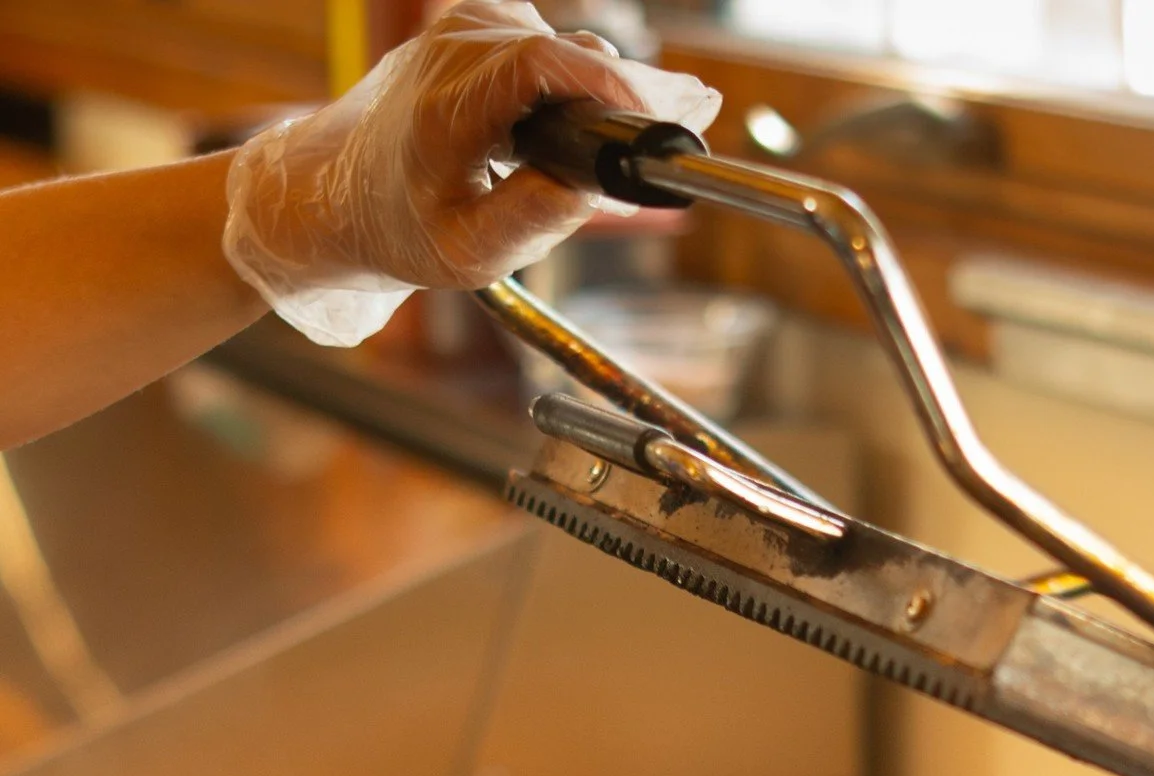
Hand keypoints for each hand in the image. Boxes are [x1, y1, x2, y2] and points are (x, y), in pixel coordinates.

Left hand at [222, 0, 719, 345]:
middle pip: (571, 55)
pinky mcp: (478, 25)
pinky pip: (550, 47)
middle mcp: (457, 48)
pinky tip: (592, 120)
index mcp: (449, 105)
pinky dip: (578, 81)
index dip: (619, 85)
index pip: (546, 66)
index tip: (679, 106)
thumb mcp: (465, 252)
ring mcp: (466, 28)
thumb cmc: (397, 225)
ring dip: (610, 92)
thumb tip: (591, 188)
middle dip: (640, 90)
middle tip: (698, 116)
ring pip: (566, 51)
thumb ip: (529, 222)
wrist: (336, 187)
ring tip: (648, 132)